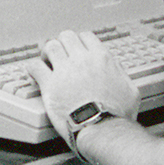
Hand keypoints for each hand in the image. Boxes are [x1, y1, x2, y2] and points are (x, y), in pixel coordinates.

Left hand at [26, 29, 141, 154]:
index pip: (86, 37)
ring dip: (47, 52)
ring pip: (50, 46)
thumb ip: (121, 74)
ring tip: (46, 61)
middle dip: (62, 44)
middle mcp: (82, 59)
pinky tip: (33, 73)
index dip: (79, 42)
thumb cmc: (117, 114)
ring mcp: (64, 70)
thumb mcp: (130, 89)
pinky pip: (35, 66)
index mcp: (101, 58)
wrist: (102, 128)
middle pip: (66, 36)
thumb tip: (117, 69)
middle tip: (60, 54)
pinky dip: (32, 68)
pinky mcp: (50, 85)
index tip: (76, 50)